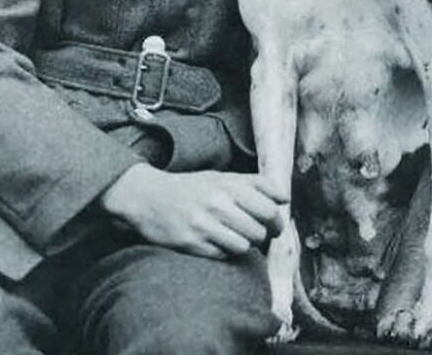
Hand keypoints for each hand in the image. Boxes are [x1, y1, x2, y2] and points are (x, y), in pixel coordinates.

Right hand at [99, 163, 286, 258]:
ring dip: (246, 242)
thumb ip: (249, 184)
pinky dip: (226, 251)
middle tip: (262, 231)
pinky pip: (226, 254)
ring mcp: (207, 223)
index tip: (275, 215)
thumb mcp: (218, 177)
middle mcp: (219, 200)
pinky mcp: (195, 243)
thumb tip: (283, 197)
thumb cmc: (189, 189)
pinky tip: (216, 241)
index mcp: (228, 182)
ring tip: (234, 235)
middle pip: (266, 222)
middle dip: (269, 230)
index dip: (279, 210)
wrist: (148, 198)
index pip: (273, 197)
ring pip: (249, 242)